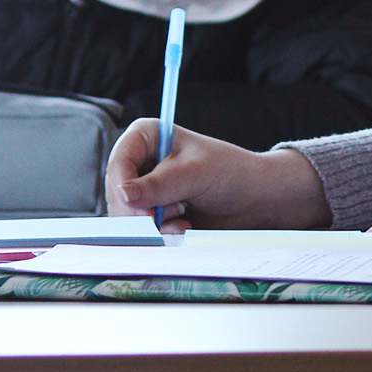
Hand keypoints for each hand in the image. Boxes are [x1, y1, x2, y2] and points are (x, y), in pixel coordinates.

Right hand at [105, 120, 330, 233]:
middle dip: (142, 211)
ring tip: (184, 218)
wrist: (254, 200)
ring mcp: (144, 190)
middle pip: (117, 194)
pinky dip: (161, 234)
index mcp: (146, 137)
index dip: (124, 188)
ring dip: (154, 225)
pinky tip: (184, 227)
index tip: (139, 211)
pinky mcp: (152, 214)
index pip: (118, 163)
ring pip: (127, 216)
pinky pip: (141, 231)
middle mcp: (140, 162)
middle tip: (168, 217)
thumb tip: (125, 195)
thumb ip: (161, 184)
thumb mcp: (196, 173)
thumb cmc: (231, 174)